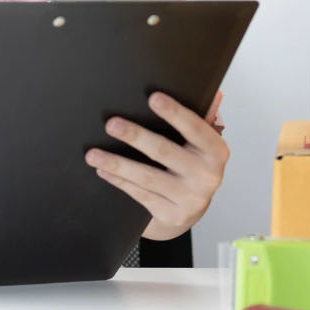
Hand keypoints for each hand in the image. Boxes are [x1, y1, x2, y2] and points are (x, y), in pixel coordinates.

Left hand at [86, 90, 228, 240]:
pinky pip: (139, 194)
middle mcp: (206, 176)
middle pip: (165, 152)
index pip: (195, 128)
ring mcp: (189, 198)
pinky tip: (102, 170)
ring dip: (117, 164)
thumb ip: (202, 120)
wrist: (191, 210)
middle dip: (136, 137)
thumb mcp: (200, 144)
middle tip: (111, 124)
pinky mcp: (172, 215)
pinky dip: (119, 181)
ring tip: (93, 154)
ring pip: (146, 177)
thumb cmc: (192, 166)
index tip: (153, 98)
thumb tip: (213, 93)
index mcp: (216, 152)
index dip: (174, 113)